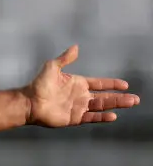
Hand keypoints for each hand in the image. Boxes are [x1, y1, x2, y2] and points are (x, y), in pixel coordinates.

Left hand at [25, 45, 139, 126]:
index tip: (125, 84)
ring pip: (102, 106)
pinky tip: (113, 116)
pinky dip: (102, 117)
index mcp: (78, 84)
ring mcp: (78, 108)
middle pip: (105, 97)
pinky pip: (91, 118)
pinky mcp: (74, 118)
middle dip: (120, 97)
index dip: (112, 84)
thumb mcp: (52, 67)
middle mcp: (81, 96)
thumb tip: (76, 47)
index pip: (100, 84)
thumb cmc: (39, 85)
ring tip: (130, 103)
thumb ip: (65, 58)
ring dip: (116, 105)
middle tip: (135, 99)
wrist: (30, 102)